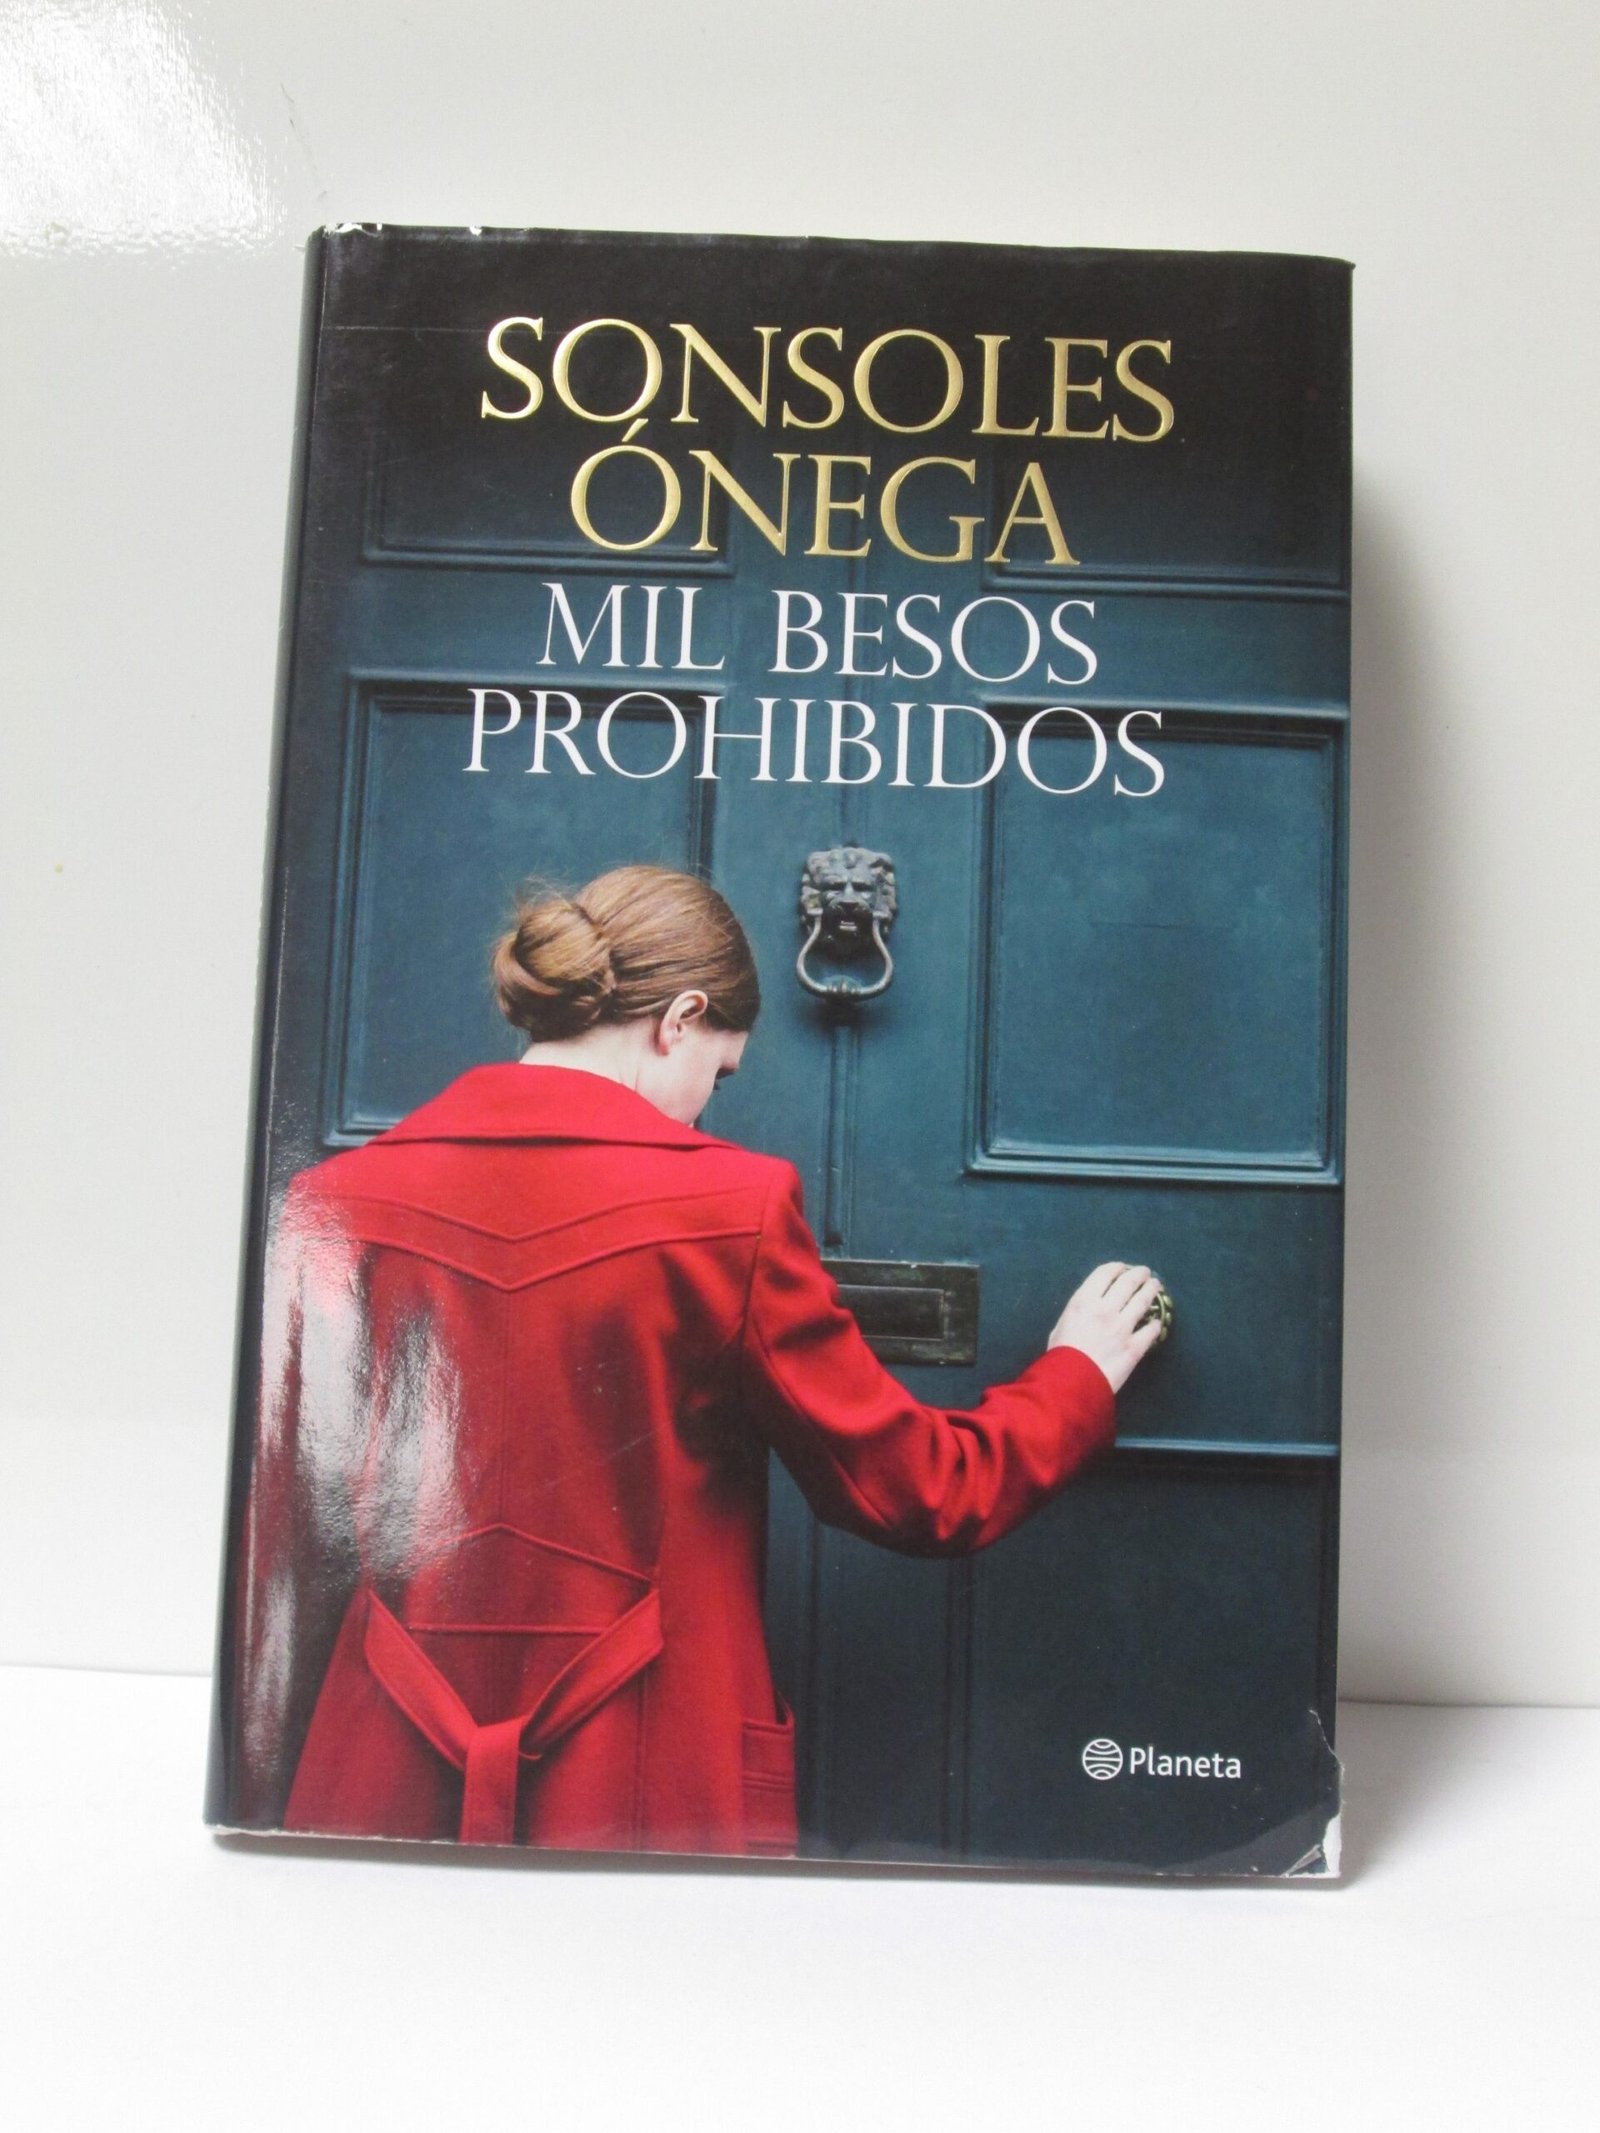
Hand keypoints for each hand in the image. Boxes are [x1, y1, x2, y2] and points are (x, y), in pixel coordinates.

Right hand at [1047, 1262, 1166, 1393]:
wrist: (1071, 1383)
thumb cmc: (1060, 1356)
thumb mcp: (1060, 1325)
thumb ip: (1077, 1313)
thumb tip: (1089, 1308)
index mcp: (1084, 1301)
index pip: (1105, 1274)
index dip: (1117, 1268)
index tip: (1123, 1268)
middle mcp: (1106, 1308)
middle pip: (1128, 1283)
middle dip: (1139, 1274)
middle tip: (1146, 1273)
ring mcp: (1123, 1327)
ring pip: (1143, 1301)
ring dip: (1151, 1291)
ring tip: (1156, 1287)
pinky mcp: (1135, 1346)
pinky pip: (1150, 1330)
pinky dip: (1155, 1324)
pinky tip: (1157, 1322)